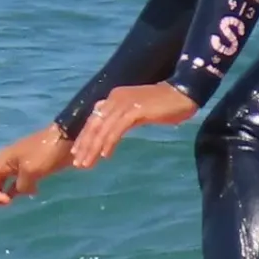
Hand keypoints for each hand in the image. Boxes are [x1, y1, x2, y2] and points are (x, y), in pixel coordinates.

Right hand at [0, 123, 75, 205]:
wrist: (65, 139)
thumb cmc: (45, 153)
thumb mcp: (30, 171)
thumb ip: (20, 186)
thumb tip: (21, 192)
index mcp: (2, 161)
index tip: (7, 201)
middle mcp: (6, 164)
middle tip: (9, 203)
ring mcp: (18, 166)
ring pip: (4, 184)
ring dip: (7, 194)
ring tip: (18, 200)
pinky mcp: (30, 169)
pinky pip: (18, 183)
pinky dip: (21, 190)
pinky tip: (33, 192)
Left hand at [68, 83, 194, 168]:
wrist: (182, 94)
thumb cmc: (163, 105)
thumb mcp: (137, 112)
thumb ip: (123, 119)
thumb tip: (109, 132)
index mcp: (114, 98)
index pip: (93, 120)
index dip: (84, 137)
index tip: (76, 153)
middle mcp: (115, 99)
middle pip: (94, 125)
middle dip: (84, 145)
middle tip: (77, 163)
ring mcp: (124, 103)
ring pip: (103, 129)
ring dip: (93, 148)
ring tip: (87, 163)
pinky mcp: (135, 110)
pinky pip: (117, 129)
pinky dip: (109, 142)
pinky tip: (105, 155)